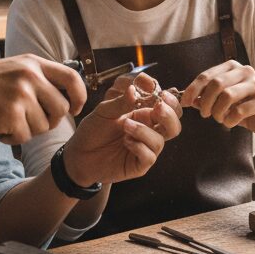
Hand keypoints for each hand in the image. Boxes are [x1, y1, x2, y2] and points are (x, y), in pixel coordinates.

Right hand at [0, 55, 86, 143]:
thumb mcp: (13, 69)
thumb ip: (38, 77)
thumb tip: (67, 97)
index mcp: (33, 63)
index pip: (72, 77)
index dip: (79, 96)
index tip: (75, 108)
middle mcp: (30, 76)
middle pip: (61, 108)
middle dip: (51, 121)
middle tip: (32, 122)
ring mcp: (21, 94)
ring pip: (44, 126)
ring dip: (29, 130)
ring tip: (9, 121)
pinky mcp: (11, 114)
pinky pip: (25, 136)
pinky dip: (13, 138)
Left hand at [61, 72, 181, 186]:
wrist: (79, 153)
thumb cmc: (94, 130)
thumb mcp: (104, 110)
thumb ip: (121, 101)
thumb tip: (134, 89)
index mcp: (144, 114)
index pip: (167, 105)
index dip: (168, 98)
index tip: (158, 91)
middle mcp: (148, 130)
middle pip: (174, 123)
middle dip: (170, 114)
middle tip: (158, 107)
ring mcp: (145, 148)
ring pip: (161, 140)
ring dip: (144, 131)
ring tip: (125, 125)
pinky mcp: (139, 164)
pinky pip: (150, 156)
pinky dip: (139, 147)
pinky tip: (125, 142)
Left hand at [180, 60, 254, 133]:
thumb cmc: (241, 105)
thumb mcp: (220, 100)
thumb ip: (204, 97)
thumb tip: (185, 98)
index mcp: (231, 67)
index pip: (206, 76)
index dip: (192, 90)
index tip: (185, 103)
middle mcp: (245, 71)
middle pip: (216, 84)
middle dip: (206, 102)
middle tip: (204, 114)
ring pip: (227, 95)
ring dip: (218, 111)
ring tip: (219, 118)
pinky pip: (239, 111)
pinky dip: (229, 120)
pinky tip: (230, 123)